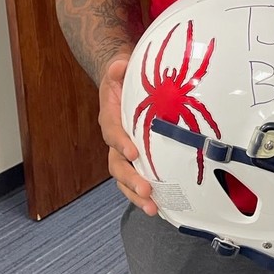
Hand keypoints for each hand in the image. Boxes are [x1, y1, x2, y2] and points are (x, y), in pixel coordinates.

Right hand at [99, 55, 158, 215]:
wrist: (122, 87)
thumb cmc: (123, 79)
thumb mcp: (119, 69)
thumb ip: (118, 69)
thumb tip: (119, 65)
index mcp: (110, 118)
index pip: (112, 133)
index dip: (121, 143)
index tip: (133, 153)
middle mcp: (115, 140)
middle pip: (116, 165)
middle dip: (130, 179)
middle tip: (146, 190)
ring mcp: (125, 153)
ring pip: (125, 178)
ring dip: (137, 195)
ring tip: (153, 207)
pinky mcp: (137, 160)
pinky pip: (138, 179)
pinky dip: (146, 194)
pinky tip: (163, 206)